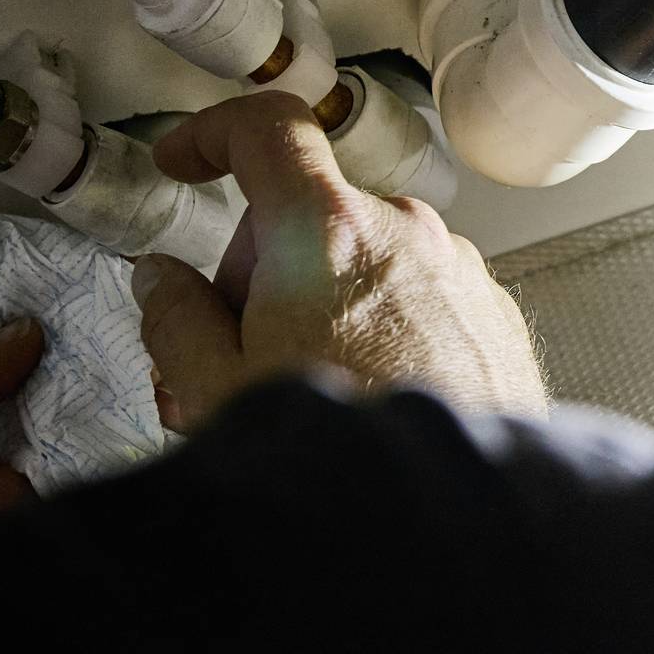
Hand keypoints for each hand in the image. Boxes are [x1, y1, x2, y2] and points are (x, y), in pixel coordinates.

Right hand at [129, 92, 546, 430]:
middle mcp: (405, 234)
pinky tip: (362, 399)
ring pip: (365, 260)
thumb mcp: (218, 393)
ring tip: (300, 393)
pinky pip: (419, 296)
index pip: (268, 129)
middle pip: (308, 213)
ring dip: (322, 305)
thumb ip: (175, 320)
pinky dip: (381, 329)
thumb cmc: (346, 462)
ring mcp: (459, 272)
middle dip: (259, 271)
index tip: (187, 161)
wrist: (453, 523)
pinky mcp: (492, 315)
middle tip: (233, 354)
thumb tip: (161, 281)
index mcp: (328, 232)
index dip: (213, 134)